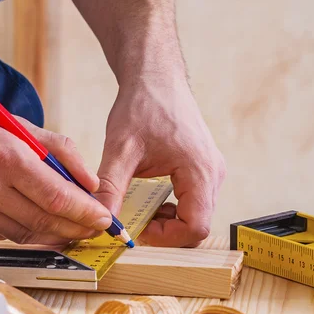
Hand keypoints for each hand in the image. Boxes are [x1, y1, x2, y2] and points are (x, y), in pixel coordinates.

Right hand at [0, 86, 111, 243]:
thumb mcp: (18, 124)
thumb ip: (60, 151)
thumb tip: (89, 182)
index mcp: (4, 157)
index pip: (57, 198)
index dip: (86, 213)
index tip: (103, 219)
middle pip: (44, 222)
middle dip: (76, 229)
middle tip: (93, 228)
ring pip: (24, 235)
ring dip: (53, 235)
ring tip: (70, 228)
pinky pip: (0, 234)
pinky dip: (22, 230)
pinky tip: (33, 221)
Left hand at [96, 75, 225, 246]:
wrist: (156, 76)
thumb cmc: (144, 104)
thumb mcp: (121, 149)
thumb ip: (110, 188)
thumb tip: (99, 222)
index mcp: (200, 172)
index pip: (196, 227)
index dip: (166, 238)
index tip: (138, 229)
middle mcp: (213, 175)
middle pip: (198, 225)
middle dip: (166, 232)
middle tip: (136, 222)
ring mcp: (211, 172)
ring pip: (196, 216)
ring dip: (169, 222)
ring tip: (140, 210)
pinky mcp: (203, 169)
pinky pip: (194, 202)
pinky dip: (173, 210)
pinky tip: (150, 200)